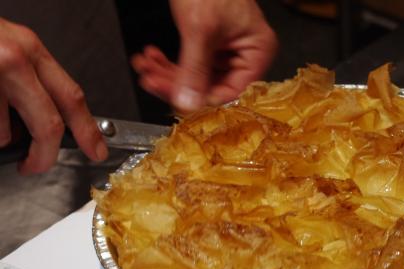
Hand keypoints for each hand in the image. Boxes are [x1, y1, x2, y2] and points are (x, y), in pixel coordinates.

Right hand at [0, 18, 106, 174]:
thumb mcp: (10, 49)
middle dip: (43, 156)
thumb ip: (32, 80)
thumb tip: (53, 123)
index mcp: (29, 50)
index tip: (95, 150)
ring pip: (4, 134)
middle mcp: (12, 60)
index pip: (71, 97)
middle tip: (34, 165)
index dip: (87, 130)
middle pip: (47, 126)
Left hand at [131, 0, 277, 111]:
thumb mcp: (200, 29)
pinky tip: (152, 56)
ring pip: (195, 77)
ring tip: (145, 65)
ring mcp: (228, 51)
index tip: (176, 98)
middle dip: (175, 82)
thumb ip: (194, 70)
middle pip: (210, 86)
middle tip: (151, 79)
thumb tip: (188, 104)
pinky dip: (168, 62)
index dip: (202, 98)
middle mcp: (246, 55)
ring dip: (166, 73)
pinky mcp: (210, 47)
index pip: (233, 92)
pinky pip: (189, 64)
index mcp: (257, 52)